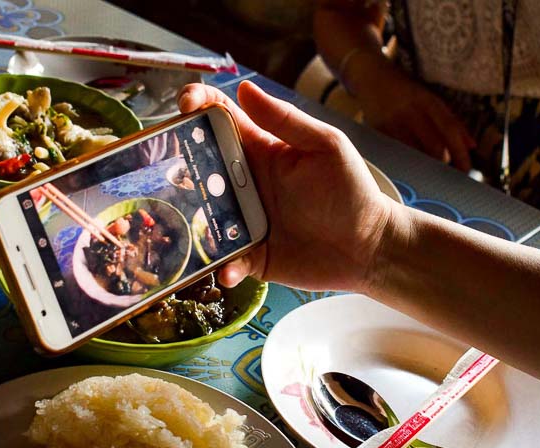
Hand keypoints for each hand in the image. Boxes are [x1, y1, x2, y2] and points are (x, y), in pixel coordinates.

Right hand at [177, 81, 398, 292]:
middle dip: (177, 165)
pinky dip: (223, 266)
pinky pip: (226, 260)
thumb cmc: (352, 191)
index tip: (185, 104)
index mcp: (260, 151)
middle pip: (199, 169)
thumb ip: (286, 120)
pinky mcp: (250, 257)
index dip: (199, 105)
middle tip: (170, 171)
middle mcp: (244, 184)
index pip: (221, 120)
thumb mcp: (325, 146)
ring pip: (202, 217)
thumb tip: (245, 87)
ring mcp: (243, 221)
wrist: (369, 247)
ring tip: (185, 224)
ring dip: (191, 220)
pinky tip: (230, 268)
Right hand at [350, 59, 474, 171]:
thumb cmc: (406, 91)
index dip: (460, 152)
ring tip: (427, 170)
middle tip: (446, 174)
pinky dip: (406, 162)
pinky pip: (396, 154)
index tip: (466, 170)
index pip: (450, 130)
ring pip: (414, 154)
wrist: (372, 77)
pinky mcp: (377, 132)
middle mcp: (411, 111)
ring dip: (424, 165)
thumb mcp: (431, 100)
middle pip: (433, 146)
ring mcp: (392, 122)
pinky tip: (409, 164)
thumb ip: (451, 121)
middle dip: (442, 164)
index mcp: (428, 101)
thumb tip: (471, 146)